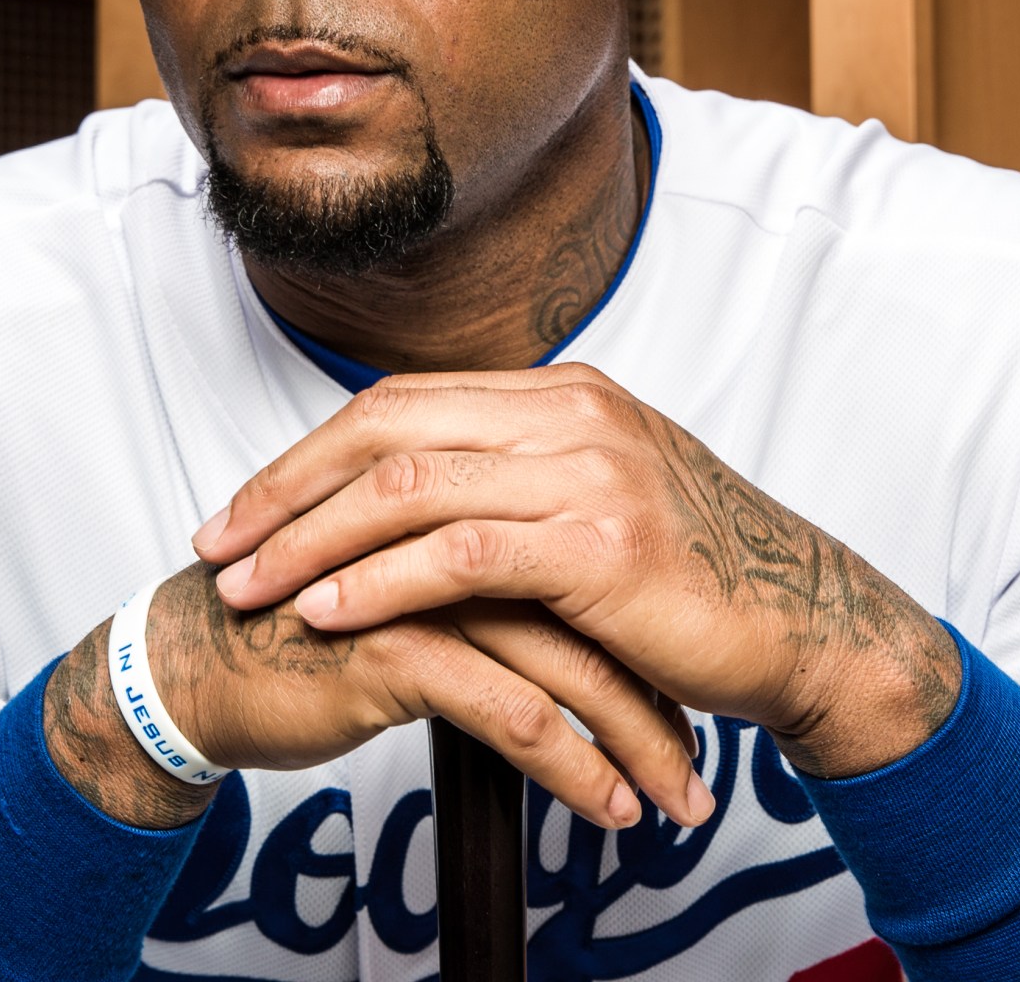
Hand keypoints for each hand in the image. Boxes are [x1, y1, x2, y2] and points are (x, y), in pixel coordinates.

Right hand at [43, 566, 707, 831]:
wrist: (200, 666)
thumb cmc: (304, 632)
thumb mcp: (422, 590)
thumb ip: (496, 581)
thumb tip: (584, 630)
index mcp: (480, 501)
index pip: (600, 561)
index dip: (657, 634)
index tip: (703, 698)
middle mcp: (466, 530)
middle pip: (604, 611)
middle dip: (666, 698)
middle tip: (704, 769)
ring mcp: (438, 586)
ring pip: (574, 664)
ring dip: (638, 744)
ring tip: (676, 800)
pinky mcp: (405, 646)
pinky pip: (517, 714)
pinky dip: (575, 769)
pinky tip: (608, 808)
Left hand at [190, 366, 962, 779]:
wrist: (802, 625)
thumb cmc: (699, 582)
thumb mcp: (603, 504)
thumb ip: (520, 484)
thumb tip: (419, 500)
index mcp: (565, 394)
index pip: (402, 403)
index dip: (310, 455)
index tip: (245, 509)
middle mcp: (572, 414)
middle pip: (385, 431)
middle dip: (285, 491)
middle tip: (216, 545)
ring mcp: (589, 472)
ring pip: (407, 490)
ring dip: (309, 544)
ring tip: (248, 590)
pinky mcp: (598, 546)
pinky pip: (456, 555)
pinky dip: (377, 585)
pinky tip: (328, 615)